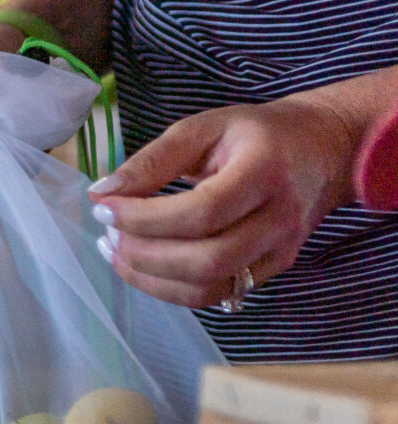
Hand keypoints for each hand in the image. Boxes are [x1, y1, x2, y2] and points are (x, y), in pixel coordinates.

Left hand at [90, 96, 357, 308]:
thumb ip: (152, 160)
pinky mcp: (272, 270)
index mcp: (264, 171)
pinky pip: (215, 294)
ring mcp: (280, 251)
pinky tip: (142, 265)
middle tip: (107, 234)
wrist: (321, 151)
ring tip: (115, 251)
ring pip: (208, 286)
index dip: (144, 217)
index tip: (103, 207)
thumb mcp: (203, 129)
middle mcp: (279, 219)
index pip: (202, 211)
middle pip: (207, 259)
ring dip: (150, 277)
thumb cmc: (254, 135)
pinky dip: (169, 288)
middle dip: (144, 254)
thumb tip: (102, 192)